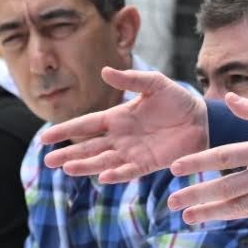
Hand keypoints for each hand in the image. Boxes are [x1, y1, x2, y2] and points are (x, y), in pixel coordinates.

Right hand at [38, 67, 206, 183]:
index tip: (44, 138)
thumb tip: (104, 71)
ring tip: (67, 169)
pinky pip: (129, 170)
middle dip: (68, 154)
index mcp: (117, 117)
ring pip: (103, 161)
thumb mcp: (154, 84)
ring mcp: (133, 152)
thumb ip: (131, 79)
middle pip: (88, 147)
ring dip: (86, 165)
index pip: (85, 125)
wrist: (202, 119)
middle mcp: (120, 137)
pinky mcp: (149, 164)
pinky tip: (103, 176)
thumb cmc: (177, 99)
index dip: (65, 131)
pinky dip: (117, 174)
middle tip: (47, 161)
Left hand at [165, 93, 247, 224]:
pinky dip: (232, 215)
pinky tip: (215, 216)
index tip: (175, 169)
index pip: (225, 157)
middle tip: (172, 202)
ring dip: (210, 212)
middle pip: (226, 187)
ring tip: (187, 217)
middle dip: (197, 195)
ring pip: (237, 206)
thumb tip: (228, 99)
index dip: (198, 163)